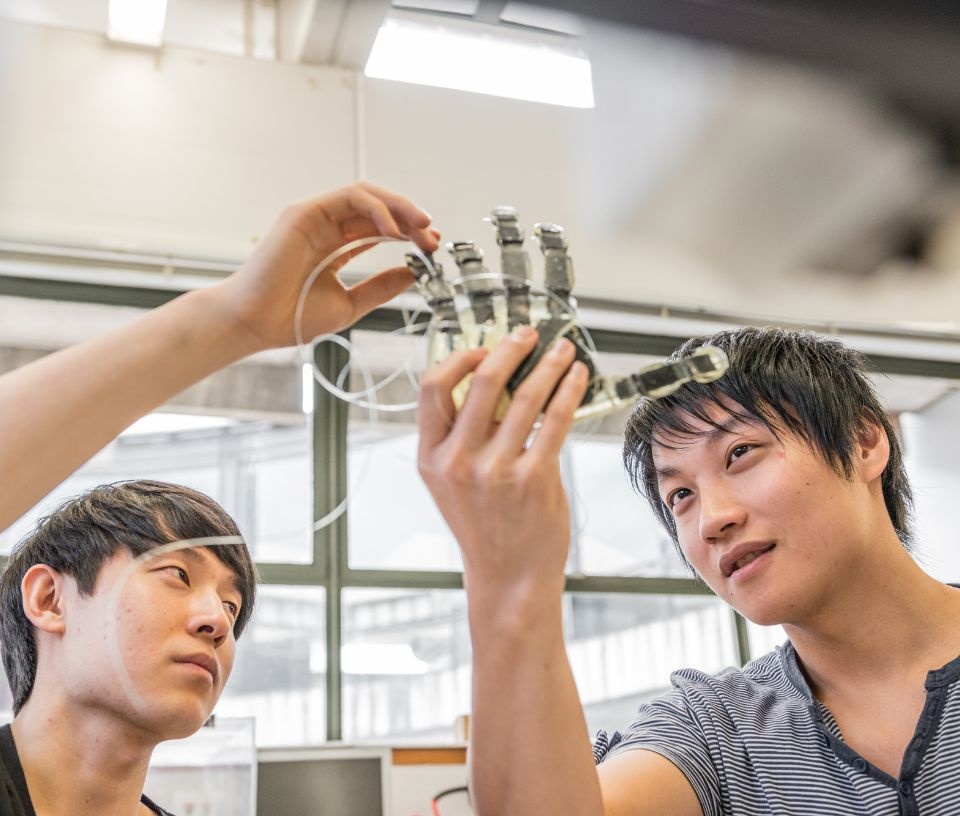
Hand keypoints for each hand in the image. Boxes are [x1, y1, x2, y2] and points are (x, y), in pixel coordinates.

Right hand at [212, 181, 439, 351]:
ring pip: (367, 196)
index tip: (431, 248)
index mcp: (335, 246)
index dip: (409, 234)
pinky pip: (349, 197)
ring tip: (422, 227)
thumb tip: (413, 273)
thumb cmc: (292, 317)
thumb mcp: (351, 303)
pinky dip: (377, 209)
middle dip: (411, 220)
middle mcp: (326, 227)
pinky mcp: (305, 212)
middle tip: (434, 237)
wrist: (256, 324)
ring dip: (400, 207)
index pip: (379, 229)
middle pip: (378, 210)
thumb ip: (381, 287)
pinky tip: (394, 231)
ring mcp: (315, 217)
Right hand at [417, 328, 589, 606]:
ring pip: (526, 395)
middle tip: (530, 335)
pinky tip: (578, 378)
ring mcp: (495, 470)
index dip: (461, 358)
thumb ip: (465, 437)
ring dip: (550, 365)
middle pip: (482, 380)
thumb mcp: (454, 483)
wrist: (508, 578)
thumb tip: (496, 379)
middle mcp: (457, 461)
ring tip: (563, 351)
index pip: (432, 388)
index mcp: (431, 457)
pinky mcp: (533, 478)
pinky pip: (555, 420)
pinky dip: (570, 391)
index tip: (484, 347)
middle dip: (512, 347)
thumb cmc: (486, 527)